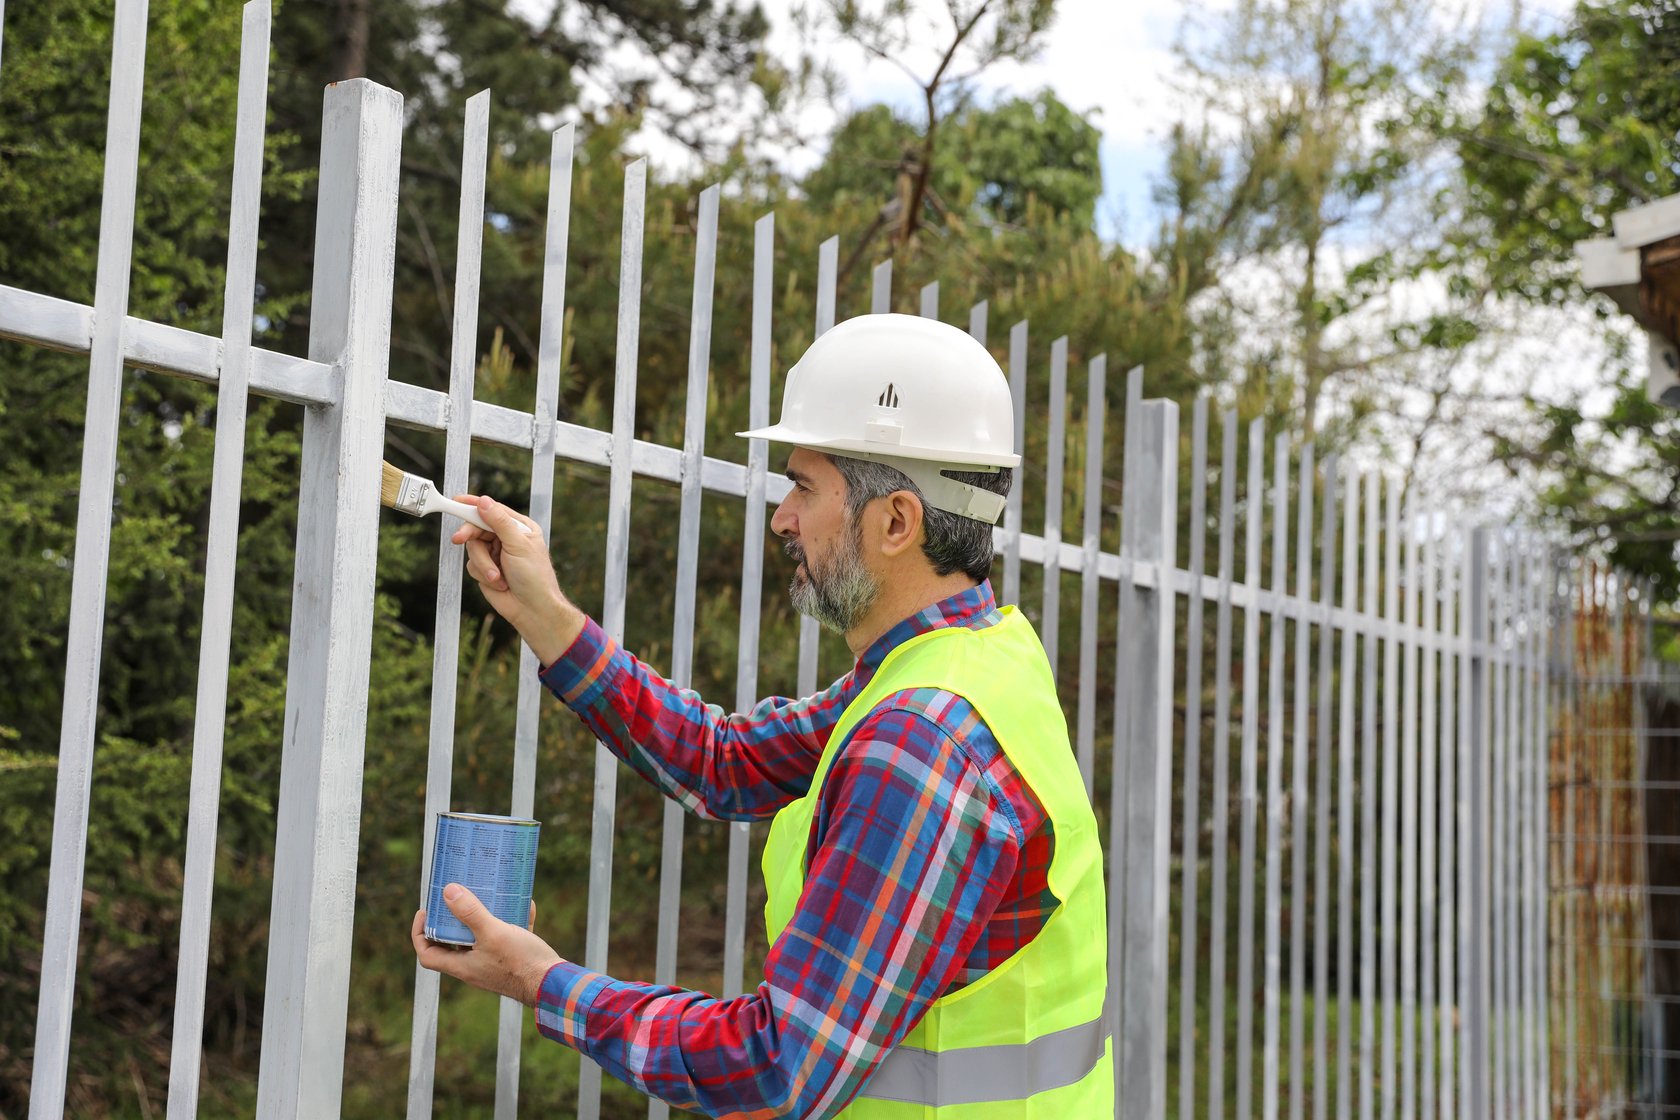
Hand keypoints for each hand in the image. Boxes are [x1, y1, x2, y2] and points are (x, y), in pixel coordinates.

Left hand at [412, 883, 561, 1006]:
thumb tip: (448, 891)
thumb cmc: (520, 962)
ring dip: (481, 919)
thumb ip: (470, 913)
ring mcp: (494, 966)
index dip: (420, 934)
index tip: (425, 912)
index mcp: (463, 966)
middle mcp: (475, 968)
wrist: (552, 984)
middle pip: (452, 945)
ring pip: (479, 941)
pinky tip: (524, 905)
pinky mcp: (513, 962)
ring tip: (487, 897)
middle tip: (456, 899)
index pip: (427, 954)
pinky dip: (512, 922)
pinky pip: (507, 939)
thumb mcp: (493, 933)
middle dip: (451, 921)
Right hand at [450, 495, 583, 663]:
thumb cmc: (534, 577)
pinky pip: (472, 565)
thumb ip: (499, 522)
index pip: (493, 510)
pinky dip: (483, 574)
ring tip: (498, 577)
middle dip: (469, 535)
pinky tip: (499, 583)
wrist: (532, 610)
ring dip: (484, 564)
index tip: (456, 500)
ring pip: (472, 548)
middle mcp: (505, 538)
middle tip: (458, 539)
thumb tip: (483, 502)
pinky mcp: (486, 570)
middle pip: (477, 527)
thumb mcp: (518, 545)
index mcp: (519, 527)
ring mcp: (495, 554)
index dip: (474, 505)